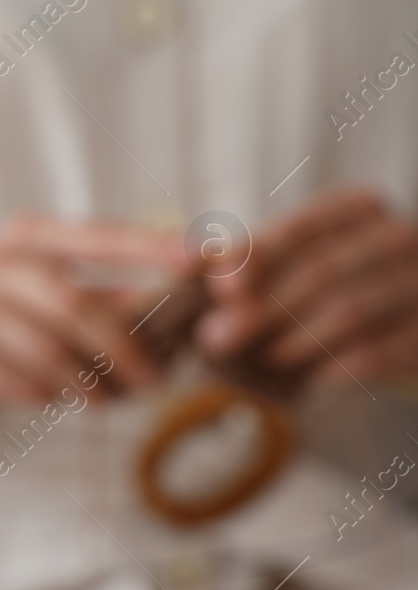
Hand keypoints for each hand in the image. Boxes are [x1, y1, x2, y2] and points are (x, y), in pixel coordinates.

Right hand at [0, 216, 179, 404]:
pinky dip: (52, 397)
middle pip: (76, 305)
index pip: (96, 236)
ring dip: (90, 384)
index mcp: (25, 237)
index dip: (149, 246)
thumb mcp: (44, 295)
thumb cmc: (0, 322)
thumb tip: (177, 312)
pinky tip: (57, 400)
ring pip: (52, 352)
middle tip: (156, 378)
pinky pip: (24, 381)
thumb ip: (101, 296)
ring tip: (109, 400)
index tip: (200, 256)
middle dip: (124, 346)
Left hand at [197, 188, 417, 382]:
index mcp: (358, 210)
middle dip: (261, 310)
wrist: (404, 323)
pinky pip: (379, 349)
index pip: (299, 231)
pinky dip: (337, 366)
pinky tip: (311, 378)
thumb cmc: (329, 290)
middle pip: (319, 272)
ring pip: (349, 311)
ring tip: (262, 359)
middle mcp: (398, 237)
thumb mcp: (291, 266)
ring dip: (293, 340)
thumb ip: (250, 264)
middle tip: (216, 339)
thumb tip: (193, 267)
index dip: (255, 259)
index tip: (219, 289)